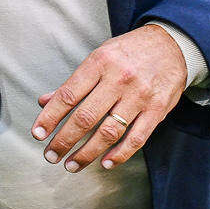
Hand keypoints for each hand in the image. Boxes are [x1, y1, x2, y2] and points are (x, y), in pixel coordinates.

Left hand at [31, 24, 188, 173]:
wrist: (171, 44)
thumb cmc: (128, 52)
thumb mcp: (98, 57)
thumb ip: (73, 83)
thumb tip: (44, 102)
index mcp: (99, 63)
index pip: (68, 95)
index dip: (50, 117)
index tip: (38, 134)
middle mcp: (118, 79)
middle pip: (85, 117)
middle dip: (64, 140)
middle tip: (51, 155)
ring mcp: (140, 96)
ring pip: (109, 131)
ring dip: (87, 153)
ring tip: (72, 164)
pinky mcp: (158, 109)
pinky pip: (137, 138)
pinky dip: (120, 154)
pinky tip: (105, 163)